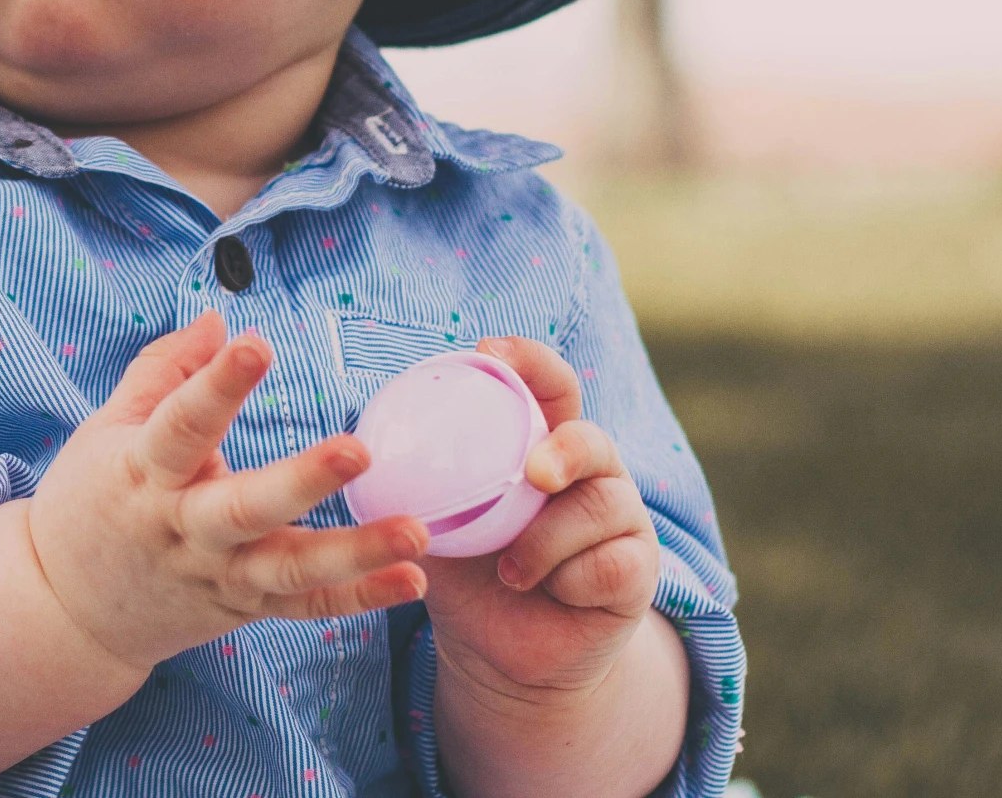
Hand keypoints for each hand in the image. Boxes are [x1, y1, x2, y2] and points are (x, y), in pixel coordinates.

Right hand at [23, 309, 428, 674]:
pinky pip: (306, 609)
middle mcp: (182, 529)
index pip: (180, 425)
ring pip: (288, 571)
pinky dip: (361, 598)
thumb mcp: (107, 430)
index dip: (216, 384)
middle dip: (302, 482)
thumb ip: (163, 370)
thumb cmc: (90, 502)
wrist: (66, 611)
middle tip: (359, 450)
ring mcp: (217, 576)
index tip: (255, 342)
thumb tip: (218, 318)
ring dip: (355, 554)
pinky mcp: (243, 609)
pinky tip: (411, 578)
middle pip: (243, 509)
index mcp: (142, 473)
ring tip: (417, 532)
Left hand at [419, 336, 660, 699]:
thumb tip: (364, 447)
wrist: (498, 650)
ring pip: (600, 506)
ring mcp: (620, 518)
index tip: (488, 350)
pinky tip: (551, 593)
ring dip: (547, 542)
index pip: (548, 386)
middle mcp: (588, 473)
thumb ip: (418, 484)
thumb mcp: (435, 524)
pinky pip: (613, 565)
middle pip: (591, 438)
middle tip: (534, 474)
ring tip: (512, 570)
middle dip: (565, 450)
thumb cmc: (467, 573)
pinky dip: (571, 580)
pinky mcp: (638, 570)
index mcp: (540, 444)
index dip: (528, 361)